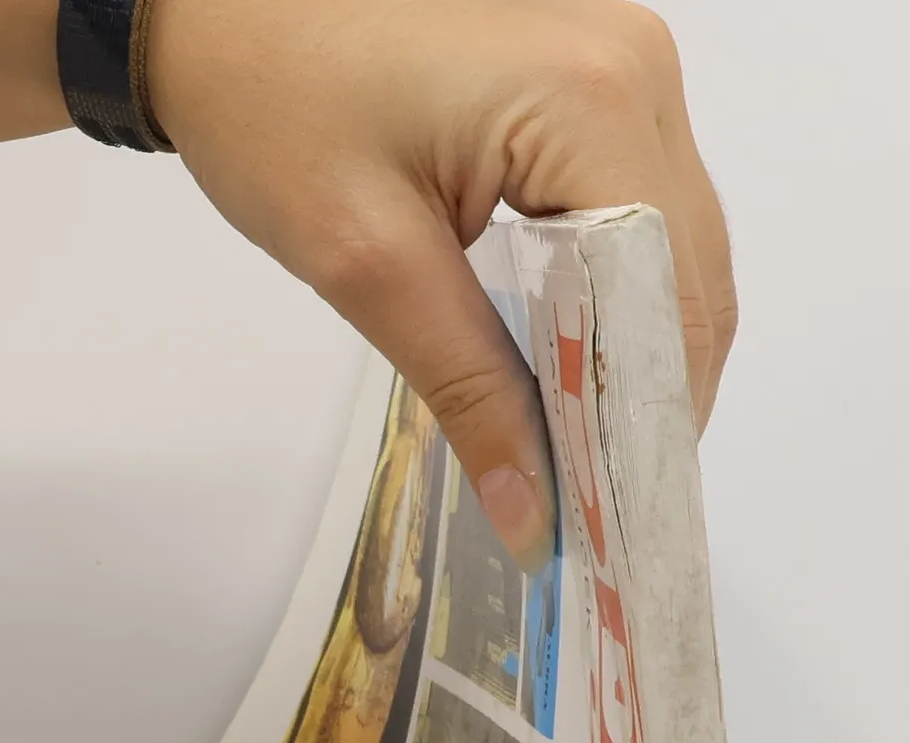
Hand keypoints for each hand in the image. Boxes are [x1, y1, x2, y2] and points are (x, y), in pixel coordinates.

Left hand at [149, 0, 735, 568]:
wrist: (220, 2)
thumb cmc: (274, 105)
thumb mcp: (372, 267)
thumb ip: (471, 394)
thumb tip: (537, 519)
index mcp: (595, 101)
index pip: (665, 298)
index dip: (646, 421)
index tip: (616, 524)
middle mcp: (640, 72)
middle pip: (688, 278)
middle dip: (651, 401)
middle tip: (603, 512)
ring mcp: (629, 67)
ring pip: (677, 252)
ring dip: (641, 357)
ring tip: (590, 458)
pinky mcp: (599, 81)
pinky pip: (644, 214)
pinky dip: (622, 301)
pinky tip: (580, 370)